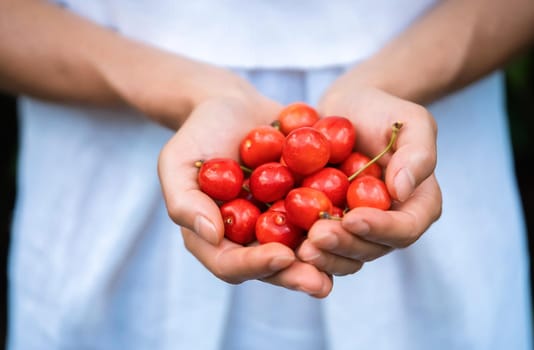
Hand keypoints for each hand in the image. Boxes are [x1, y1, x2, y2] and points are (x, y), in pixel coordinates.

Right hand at [158, 90, 332, 297]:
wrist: (233, 105)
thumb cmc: (199, 133)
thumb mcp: (178, 163)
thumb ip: (185, 201)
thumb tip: (211, 235)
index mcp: (215, 237)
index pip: (230, 264)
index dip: (255, 266)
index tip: (281, 257)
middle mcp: (248, 237)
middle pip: (271, 268)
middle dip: (296, 276)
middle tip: (321, 282)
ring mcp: (276, 223)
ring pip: (302, 251)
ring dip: (324, 259)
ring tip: (349, 260)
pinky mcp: (301, 204)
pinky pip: (320, 219)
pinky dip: (340, 225)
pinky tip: (362, 225)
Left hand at [297, 85, 441, 275]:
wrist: (345, 108)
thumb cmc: (381, 111)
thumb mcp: (409, 121)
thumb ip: (417, 154)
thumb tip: (403, 191)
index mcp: (416, 205)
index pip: (405, 228)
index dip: (381, 229)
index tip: (353, 218)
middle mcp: (388, 225)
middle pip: (372, 248)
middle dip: (345, 245)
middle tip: (318, 235)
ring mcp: (356, 230)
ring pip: (344, 256)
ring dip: (324, 255)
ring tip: (301, 247)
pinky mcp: (329, 225)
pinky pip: (319, 245)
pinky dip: (303, 247)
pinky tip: (284, 244)